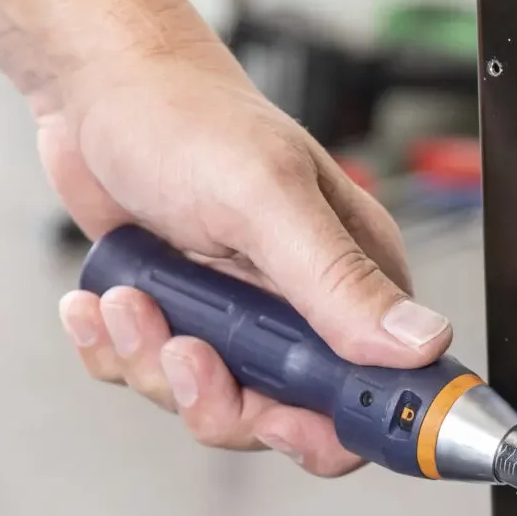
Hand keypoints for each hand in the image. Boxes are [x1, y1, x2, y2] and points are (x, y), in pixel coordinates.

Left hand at [49, 41, 452, 476]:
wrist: (97, 88)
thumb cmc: (186, 117)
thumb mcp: (267, 198)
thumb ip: (339, 280)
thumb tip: (419, 344)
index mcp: (358, 282)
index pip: (380, 392)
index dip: (340, 427)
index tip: (280, 423)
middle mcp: (307, 314)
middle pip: (288, 419)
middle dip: (220, 397)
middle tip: (184, 347)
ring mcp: (245, 325)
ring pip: (214, 408)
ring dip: (154, 365)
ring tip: (129, 299)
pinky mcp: (188, 326)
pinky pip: (156, 383)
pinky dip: (119, 352)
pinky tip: (106, 301)